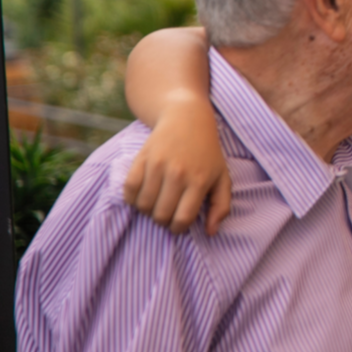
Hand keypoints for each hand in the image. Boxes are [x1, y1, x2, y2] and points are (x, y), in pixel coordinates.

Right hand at [122, 96, 231, 235]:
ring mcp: (158, 165)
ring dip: (147, 210)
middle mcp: (178, 174)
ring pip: (143, 205)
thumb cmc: (207, 152)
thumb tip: (211, 232)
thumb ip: (221, 206)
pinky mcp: (142, 158)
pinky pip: (129, 189)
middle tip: (167, 213)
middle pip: (161, 215)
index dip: (178, 228)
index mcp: (200, 181)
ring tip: (156, 203)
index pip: (182, 219)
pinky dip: (132, 198)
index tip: (178, 224)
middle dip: (163, 220)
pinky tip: (143, 194)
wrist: (187, 118)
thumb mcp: (222, 177)